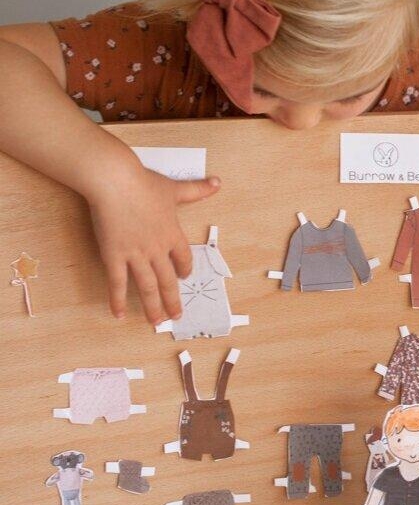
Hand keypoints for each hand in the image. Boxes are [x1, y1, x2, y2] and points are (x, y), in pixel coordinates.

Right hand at [85, 159, 219, 322]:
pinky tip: (118, 314)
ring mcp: (136, 254)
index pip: (183, 259)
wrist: (115, 182)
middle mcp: (158, 249)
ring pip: (147, 286)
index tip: (184, 278)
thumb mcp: (175, 188)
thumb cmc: (144, 183)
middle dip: (173, 300)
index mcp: (173, 235)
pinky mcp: (114, 256)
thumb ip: (196, 190)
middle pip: (168, 280)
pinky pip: (117, 282)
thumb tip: (218, 183)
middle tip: (176, 317)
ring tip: (156, 323)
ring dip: (152, 306)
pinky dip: (118, 299)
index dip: (184, 270)